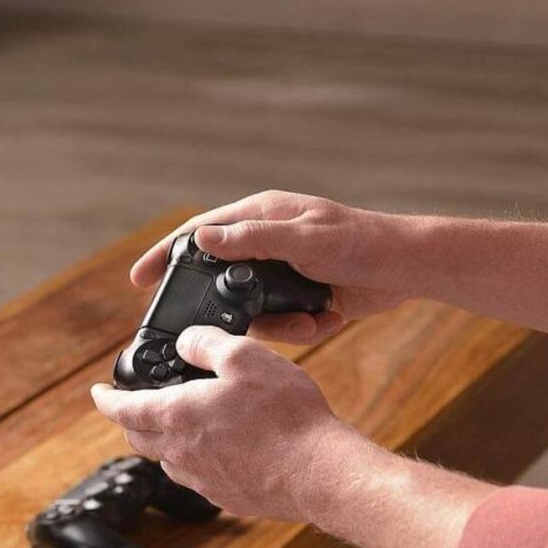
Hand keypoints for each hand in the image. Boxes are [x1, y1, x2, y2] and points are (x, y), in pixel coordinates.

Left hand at [91, 326, 358, 520]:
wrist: (318, 473)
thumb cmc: (286, 415)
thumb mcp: (247, 357)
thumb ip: (207, 343)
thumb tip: (186, 340)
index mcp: (178, 416)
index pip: (123, 409)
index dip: (105, 399)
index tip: (97, 393)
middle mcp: (182, 453)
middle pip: (139, 438)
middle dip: (132, 420)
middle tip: (138, 406)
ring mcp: (203, 480)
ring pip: (168, 460)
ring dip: (165, 441)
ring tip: (184, 424)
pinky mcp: (227, 497)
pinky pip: (198, 477)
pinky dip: (196, 460)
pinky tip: (222, 448)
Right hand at [130, 191, 414, 342]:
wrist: (407, 270)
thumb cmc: (361, 242)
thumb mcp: (303, 238)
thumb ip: (252, 240)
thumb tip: (202, 238)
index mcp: (262, 216)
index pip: (201, 233)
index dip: (167, 254)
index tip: (139, 279)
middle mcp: (268, 242)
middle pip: (222, 278)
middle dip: (223, 307)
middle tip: (210, 332)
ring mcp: (284, 271)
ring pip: (254, 309)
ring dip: (279, 324)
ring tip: (311, 319)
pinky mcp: (301, 296)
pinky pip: (282, 322)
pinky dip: (303, 327)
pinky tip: (328, 318)